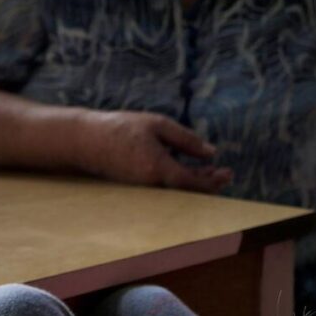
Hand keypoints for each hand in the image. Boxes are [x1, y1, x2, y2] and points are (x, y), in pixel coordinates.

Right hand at [75, 110, 232, 192]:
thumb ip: (186, 140)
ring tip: (211, 169)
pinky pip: (166, 187)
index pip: (192, 183)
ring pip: (177, 189)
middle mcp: (151, 185)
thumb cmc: (122, 127)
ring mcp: (143, 189)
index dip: (212, 181)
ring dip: (196, 181)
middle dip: (209, 183)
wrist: (86, 139)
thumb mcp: (158, 125)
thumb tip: (211, 153)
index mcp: (157, 169)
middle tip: (226, 174)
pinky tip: (188, 167)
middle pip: (187, 191)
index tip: (228, 173)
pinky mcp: (138, 186)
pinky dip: (180, 179)